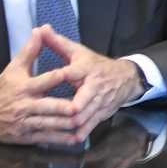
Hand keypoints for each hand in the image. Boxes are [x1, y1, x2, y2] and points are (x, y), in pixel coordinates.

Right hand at [0, 29, 89, 145]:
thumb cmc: (2, 89)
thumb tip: (40, 29)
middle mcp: (23, 106)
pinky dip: (61, 139)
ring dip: (66, 124)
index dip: (55, 78)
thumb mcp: (13, 69)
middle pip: (46, 107)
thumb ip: (30, 51)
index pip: (41, 82)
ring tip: (83, 120)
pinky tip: (76, 137)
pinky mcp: (26, 136)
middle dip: (63, 107)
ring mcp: (24, 123)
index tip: (70, 73)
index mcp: (22, 88)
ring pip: (48, 124)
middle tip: (80, 105)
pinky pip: (46, 138)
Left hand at [38, 31, 152, 139]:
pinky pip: (92, 124)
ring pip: (87, 114)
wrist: (126, 77)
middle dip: (72, 107)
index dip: (65, 76)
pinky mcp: (103, 112)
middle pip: (83, 99)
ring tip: (57, 130)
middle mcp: (95, 86)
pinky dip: (83, 132)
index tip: (52, 81)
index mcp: (87, 69)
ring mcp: (101, 101)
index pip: (74, 72)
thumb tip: (40, 28)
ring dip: (74, 123)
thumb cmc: (96, 64)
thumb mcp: (78, 52)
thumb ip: (57, 43)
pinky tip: (71, 139)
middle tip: (57, 115)